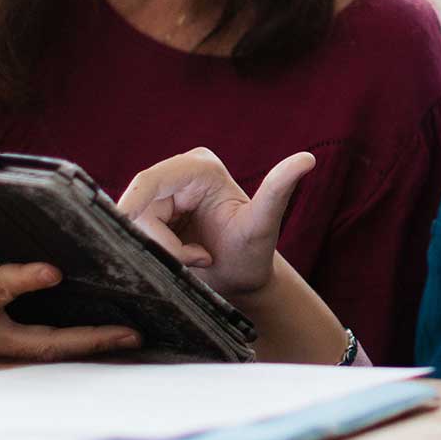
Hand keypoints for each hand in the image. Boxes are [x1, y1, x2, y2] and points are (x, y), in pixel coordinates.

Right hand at [0, 193, 141, 362]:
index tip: (52, 270)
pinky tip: (115, 337)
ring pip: (53, 353)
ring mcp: (2, 352)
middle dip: (84, 339)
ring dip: (94, 345)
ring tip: (134, 336)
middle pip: (42, 344)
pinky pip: (52, 352)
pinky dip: (83, 346)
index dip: (21, 282)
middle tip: (127, 331)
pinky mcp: (12, 353)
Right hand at [117, 147, 315, 299]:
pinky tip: (183, 259)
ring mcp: (166, 194)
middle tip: (197, 259)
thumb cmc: (254, 255)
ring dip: (160, 249)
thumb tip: (307, 158)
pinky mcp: (157, 213)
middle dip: (159, 240)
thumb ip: (278, 190)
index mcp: (200, 166)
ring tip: (197, 259)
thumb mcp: (263, 224)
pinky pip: (136, 233)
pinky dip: (154, 251)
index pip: (152, 181)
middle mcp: (180, 173)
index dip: (135, 208)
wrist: (244, 280)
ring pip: (134, 222)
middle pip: (139, 204)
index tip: (133, 239)